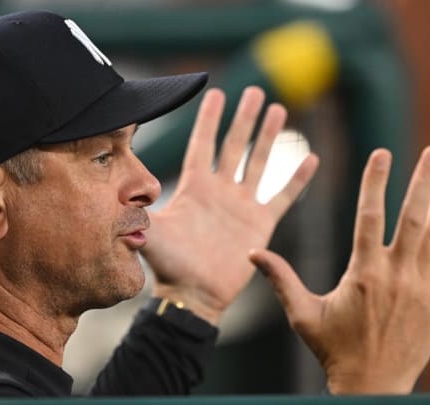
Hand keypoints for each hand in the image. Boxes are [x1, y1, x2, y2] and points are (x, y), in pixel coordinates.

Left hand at [142, 87, 318, 324]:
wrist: (194, 294)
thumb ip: (137, 211)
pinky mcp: (260, 224)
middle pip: (234, 145)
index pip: (202, 144)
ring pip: (259, 162)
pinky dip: (297, 179)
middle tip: (256, 90)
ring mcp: (241, 205)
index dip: (208, 119)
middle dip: (245, 118)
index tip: (216, 92)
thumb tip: (118, 193)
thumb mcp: (150, 232)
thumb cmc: (169, 265)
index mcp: (194, 187)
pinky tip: (311, 158)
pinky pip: (282, 197)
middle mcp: (220, 191)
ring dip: (269, 137)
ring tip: (279, 110)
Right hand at [250, 146, 429, 393]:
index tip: (381, 153)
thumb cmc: (334, 350)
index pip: (370, 216)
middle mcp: (396, 276)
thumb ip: (280, 280)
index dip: (375, 181)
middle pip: (413, 217)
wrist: (374, 386)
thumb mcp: (302, 315)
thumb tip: (252, 253)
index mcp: (363, 274)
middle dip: (424, 180)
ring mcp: (421, 287)